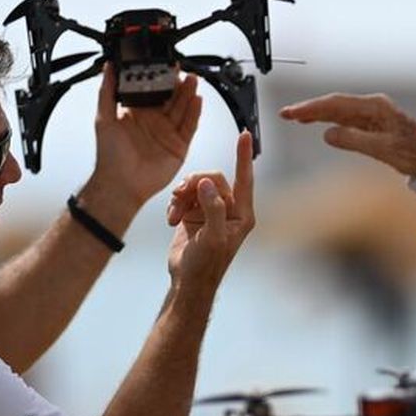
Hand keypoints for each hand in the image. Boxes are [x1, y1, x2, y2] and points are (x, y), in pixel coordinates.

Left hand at [90, 64, 203, 207]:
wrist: (122, 184)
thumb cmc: (110, 157)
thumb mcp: (104, 117)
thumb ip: (107, 91)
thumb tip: (108, 68)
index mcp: (137, 113)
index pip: (151, 90)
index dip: (158, 77)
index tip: (163, 65)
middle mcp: (154, 121)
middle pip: (170, 97)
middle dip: (177, 83)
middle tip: (182, 70)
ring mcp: (168, 133)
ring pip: (182, 108)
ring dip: (188, 94)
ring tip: (192, 80)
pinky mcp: (179, 146)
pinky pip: (190, 126)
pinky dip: (195, 113)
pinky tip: (197, 101)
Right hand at [167, 130, 255, 289]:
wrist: (188, 281)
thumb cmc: (206, 265)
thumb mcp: (213, 237)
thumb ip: (212, 208)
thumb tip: (205, 183)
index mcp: (242, 214)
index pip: (244, 179)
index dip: (243, 156)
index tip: (244, 134)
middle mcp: (229, 209)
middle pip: (212, 178)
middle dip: (194, 183)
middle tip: (180, 194)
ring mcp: (211, 209)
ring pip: (196, 184)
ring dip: (182, 195)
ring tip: (173, 211)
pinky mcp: (195, 212)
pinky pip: (185, 195)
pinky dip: (175, 203)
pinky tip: (170, 218)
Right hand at [279, 93, 415, 177]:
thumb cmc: (414, 153)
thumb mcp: (382, 150)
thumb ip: (354, 140)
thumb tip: (328, 134)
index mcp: (375, 107)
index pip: (336, 104)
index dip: (311, 109)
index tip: (291, 113)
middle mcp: (373, 106)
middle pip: (335, 104)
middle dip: (309, 109)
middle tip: (286, 114)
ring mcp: (374, 114)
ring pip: (340, 111)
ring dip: (318, 114)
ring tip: (296, 118)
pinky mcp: (375, 124)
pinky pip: (348, 119)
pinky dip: (331, 121)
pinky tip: (321, 125)